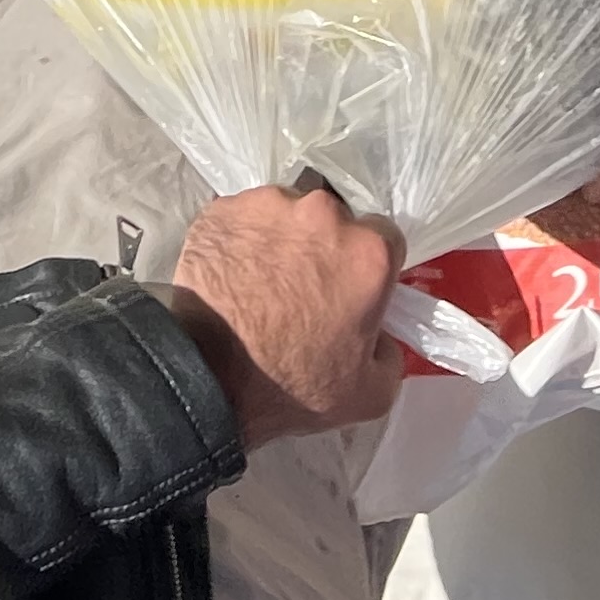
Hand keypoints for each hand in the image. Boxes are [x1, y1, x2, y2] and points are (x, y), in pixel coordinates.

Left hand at [163, 185, 401, 441]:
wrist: (208, 378)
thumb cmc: (292, 387)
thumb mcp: (371, 393)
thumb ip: (391, 352)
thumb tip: (379, 334)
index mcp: (369, 253)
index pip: (386, 239)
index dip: (370, 267)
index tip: (353, 289)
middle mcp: (324, 214)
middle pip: (335, 222)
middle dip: (325, 250)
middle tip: (304, 291)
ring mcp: (269, 205)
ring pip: (287, 215)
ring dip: (283, 241)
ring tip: (262, 284)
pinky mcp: (223, 208)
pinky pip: (244, 219)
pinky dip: (243, 240)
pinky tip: (233, 274)